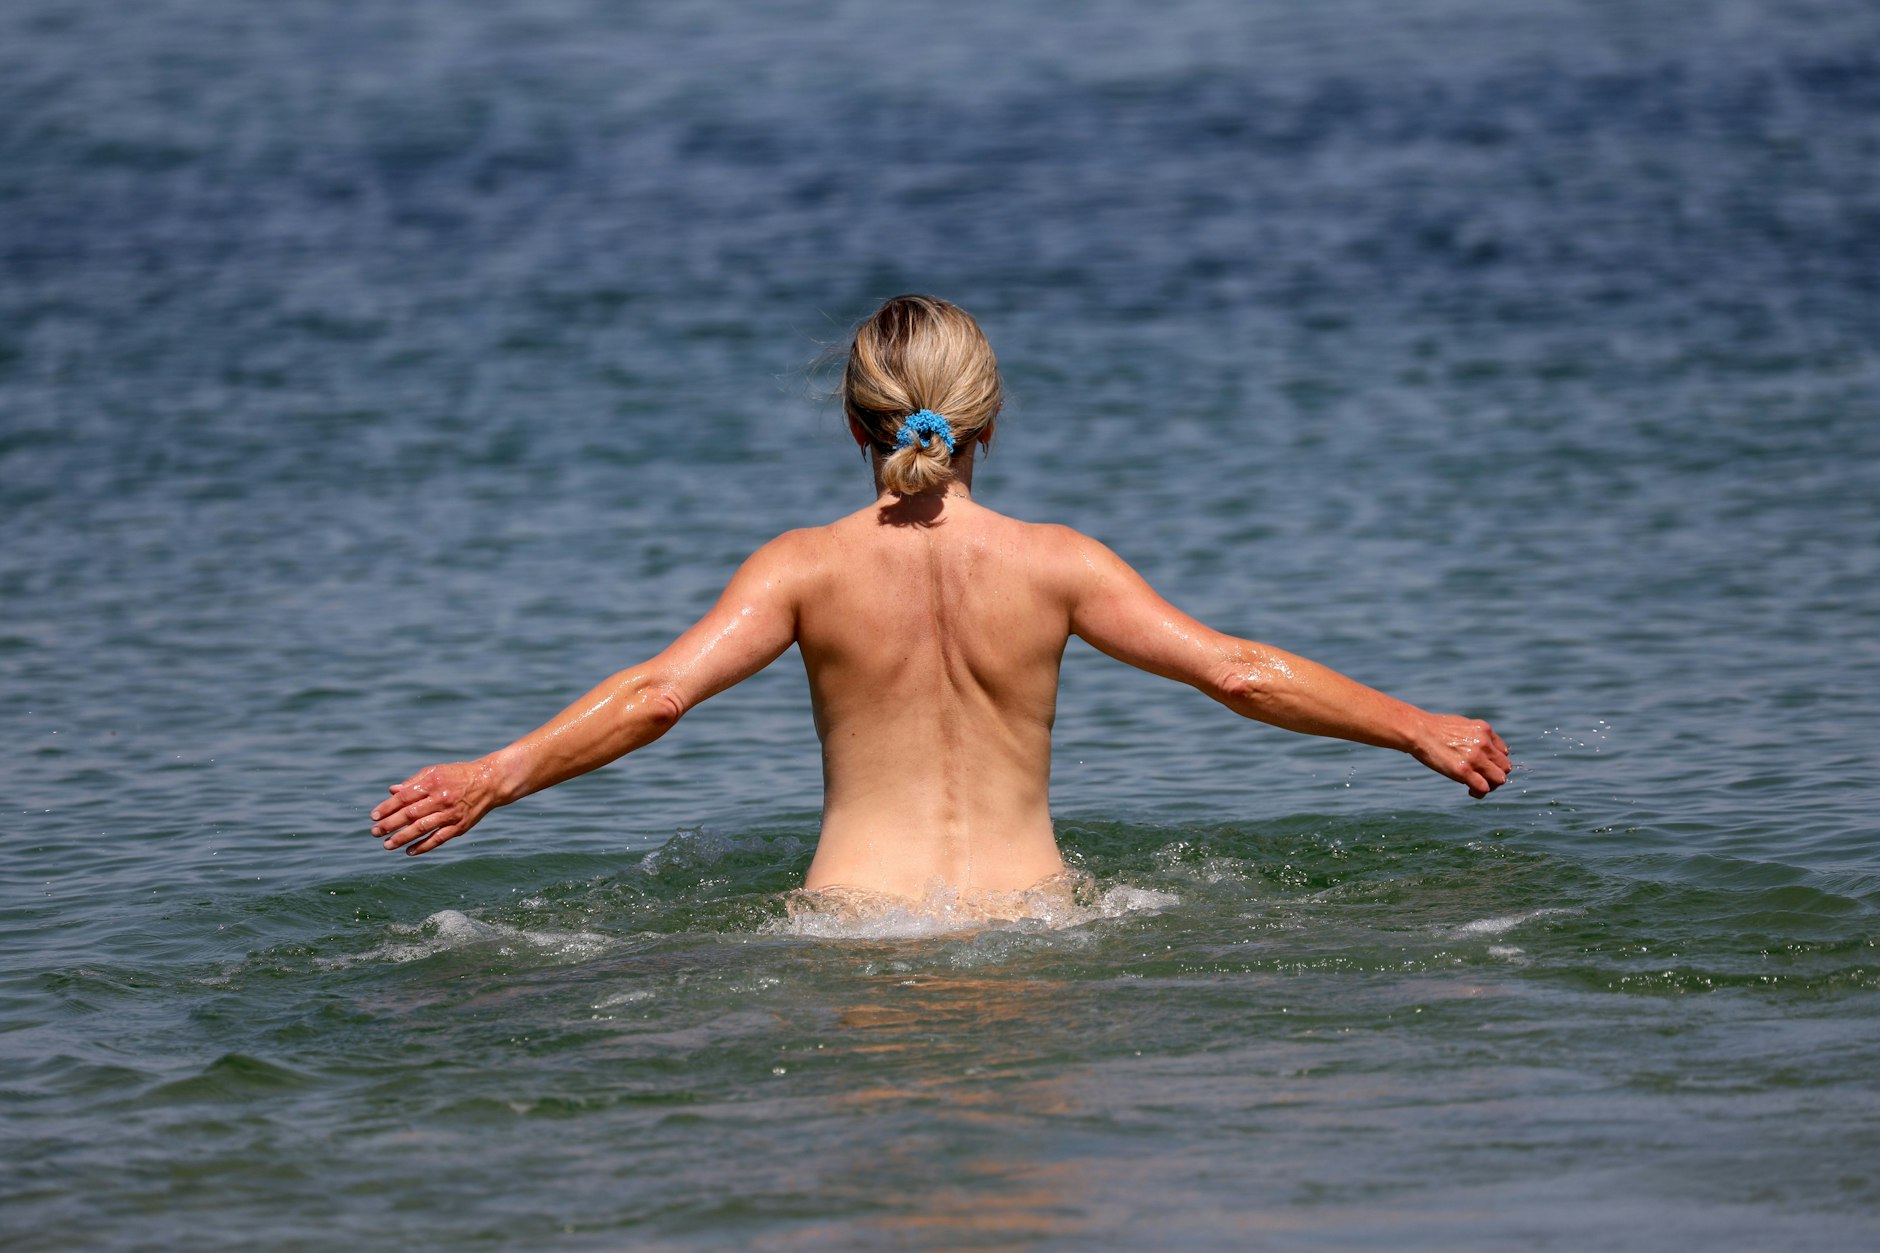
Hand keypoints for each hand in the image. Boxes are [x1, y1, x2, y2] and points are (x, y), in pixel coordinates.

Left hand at [369, 759, 502, 854]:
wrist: (490, 782)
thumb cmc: (458, 775)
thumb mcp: (435, 771)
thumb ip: (413, 782)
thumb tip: (392, 791)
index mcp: (432, 783)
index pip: (404, 797)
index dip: (387, 808)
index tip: (374, 817)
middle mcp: (441, 798)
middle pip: (410, 814)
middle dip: (389, 825)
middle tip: (374, 832)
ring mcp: (451, 814)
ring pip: (422, 828)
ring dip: (402, 838)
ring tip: (387, 845)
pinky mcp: (460, 826)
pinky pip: (439, 838)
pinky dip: (423, 846)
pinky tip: (409, 851)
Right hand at [1409, 715, 1511, 798]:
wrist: (1418, 730)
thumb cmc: (1434, 728)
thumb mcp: (1462, 725)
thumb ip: (1475, 736)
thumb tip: (1480, 749)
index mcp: (1485, 730)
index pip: (1503, 752)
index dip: (1495, 762)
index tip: (1484, 767)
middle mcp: (1484, 743)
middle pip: (1505, 767)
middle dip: (1495, 775)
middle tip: (1482, 779)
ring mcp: (1475, 758)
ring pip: (1499, 779)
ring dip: (1490, 785)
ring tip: (1476, 786)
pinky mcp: (1463, 771)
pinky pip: (1483, 788)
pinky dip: (1479, 792)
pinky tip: (1470, 791)